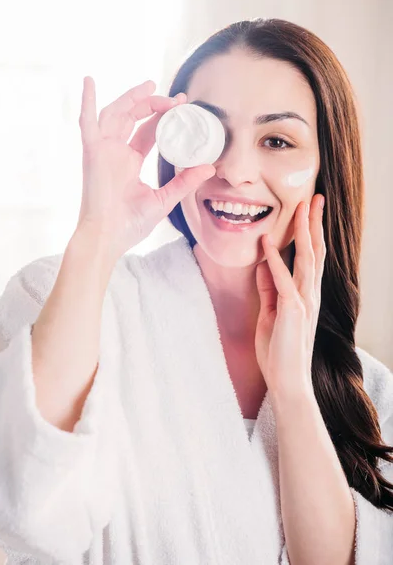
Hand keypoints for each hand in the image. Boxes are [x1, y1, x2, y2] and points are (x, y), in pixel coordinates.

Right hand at [77, 77, 215, 263]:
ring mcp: (102, 151)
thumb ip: (185, 182)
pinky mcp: (92, 152)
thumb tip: (210, 168)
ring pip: (115, 113)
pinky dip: (86, 102)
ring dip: (132, 98)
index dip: (163, 117)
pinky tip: (88, 82)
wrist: (108, 238)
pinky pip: (86, 122)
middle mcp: (115, 152)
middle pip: (132, 117)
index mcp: (129, 162)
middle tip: (175, 98)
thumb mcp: (164, 199)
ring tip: (151, 86)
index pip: (147, 132)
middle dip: (152, 103)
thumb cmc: (130, 224)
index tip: (183, 106)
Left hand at [254, 195, 325, 397]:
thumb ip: (268, 289)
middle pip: (314, 251)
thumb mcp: (269, 313)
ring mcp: (303, 301)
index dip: (310, 232)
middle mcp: (309, 294)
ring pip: (306, 259)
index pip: (310, 256)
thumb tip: (262, 266)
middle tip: (315, 198)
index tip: (309, 210)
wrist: (287, 380)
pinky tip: (268, 243)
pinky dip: (274, 261)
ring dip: (302, 232)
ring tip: (300, 208)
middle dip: (314, 223)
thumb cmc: (278, 350)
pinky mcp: (292, 311)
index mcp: (305, 294)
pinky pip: (282, 281)